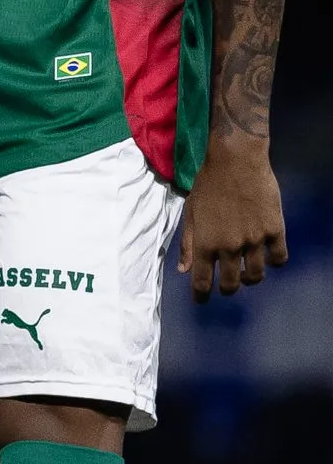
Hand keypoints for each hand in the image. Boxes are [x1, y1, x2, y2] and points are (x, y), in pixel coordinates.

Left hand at [180, 133, 290, 297]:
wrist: (236, 162)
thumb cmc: (208, 185)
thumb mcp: (191, 213)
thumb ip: (188, 243)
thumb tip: (184, 270)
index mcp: (206, 242)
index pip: (203, 280)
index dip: (202, 295)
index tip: (201, 301)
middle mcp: (229, 246)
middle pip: (232, 282)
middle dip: (228, 289)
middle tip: (227, 287)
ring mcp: (254, 240)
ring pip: (256, 274)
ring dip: (250, 279)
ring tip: (247, 274)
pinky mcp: (274, 230)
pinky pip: (279, 258)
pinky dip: (274, 263)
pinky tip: (268, 258)